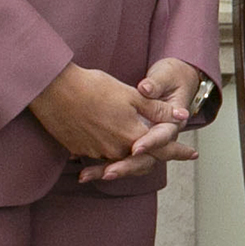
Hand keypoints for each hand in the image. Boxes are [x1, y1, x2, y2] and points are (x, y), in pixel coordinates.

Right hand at [26, 62, 193, 184]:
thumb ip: (156, 109)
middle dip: (151, 154)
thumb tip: (181, 116)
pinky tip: (106, 140)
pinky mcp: (77, 149)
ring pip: (118, 158)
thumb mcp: (131, 94)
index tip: (192, 154)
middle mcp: (115, 149)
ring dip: (128, 155)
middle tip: (163, 150)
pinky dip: (105, 152)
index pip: (162, 149)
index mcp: (132, 135)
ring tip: (134, 146)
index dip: (178, 151)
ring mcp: (94, 151)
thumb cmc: (93, 87)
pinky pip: (97, 155)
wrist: (52, 89)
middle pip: (140, 159)